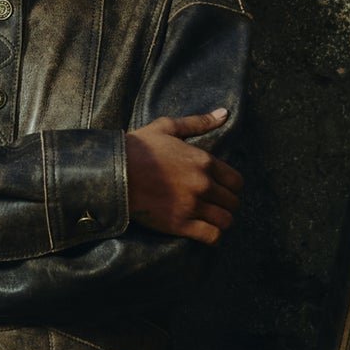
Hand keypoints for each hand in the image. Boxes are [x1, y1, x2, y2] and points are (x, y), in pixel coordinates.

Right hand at [126, 110, 240, 243]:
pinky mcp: (180, 224)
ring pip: (226, 220)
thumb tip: (224, 113)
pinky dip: (213, 236)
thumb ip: (199, 123)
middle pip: (233, 202)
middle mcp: (203, 184)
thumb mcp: (168, 127)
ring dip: (221, 221)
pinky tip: (204, 231)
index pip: (236, 182)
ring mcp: (193, 206)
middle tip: (214, 205)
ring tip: (211, 219)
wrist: (113, 172)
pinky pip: (212, 236)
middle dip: (226, 204)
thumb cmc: (139, 147)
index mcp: (204, 161)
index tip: (222, 190)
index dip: (232, 187)